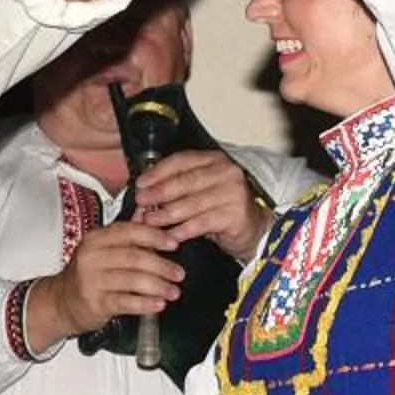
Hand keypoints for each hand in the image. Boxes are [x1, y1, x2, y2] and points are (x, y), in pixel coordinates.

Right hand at [45, 221, 183, 342]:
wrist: (61, 302)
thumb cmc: (89, 275)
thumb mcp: (103, 250)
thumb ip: (128, 235)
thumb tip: (149, 212)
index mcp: (96, 239)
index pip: (128, 232)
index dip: (154, 236)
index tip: (173, 243)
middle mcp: (92, 257)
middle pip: (134, 257)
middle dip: (162, 266)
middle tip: (179, 273)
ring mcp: (92, 280)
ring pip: (132, 280)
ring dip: (158, 286)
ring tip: (174, 291)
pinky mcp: (95, 302)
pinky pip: (126, 302)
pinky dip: (145, 304)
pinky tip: (159, 304)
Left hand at [132, 150, 268, 261]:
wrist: (253, 229)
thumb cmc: (221, 208)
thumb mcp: (199, 191)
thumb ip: (176, 188)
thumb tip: (144, 195)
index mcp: (214, 160)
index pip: (182, 161)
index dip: (158, 172)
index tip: (141, 183)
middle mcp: (226, 172)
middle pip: (185, 181)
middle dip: (159, 192)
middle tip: (141, 202)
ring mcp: (234, 193)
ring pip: (192, 203)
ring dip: (167, 213)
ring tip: (150, 220)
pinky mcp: (236, 215)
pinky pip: (202, 222)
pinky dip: (184, 229)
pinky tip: (171, 234)